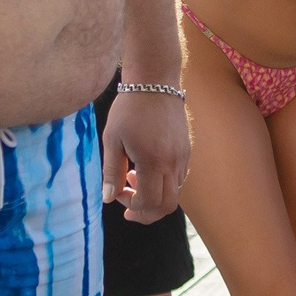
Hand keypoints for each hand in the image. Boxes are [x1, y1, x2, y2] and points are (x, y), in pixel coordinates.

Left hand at [105, 85, 187, 223]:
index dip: (132, 207)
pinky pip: (179, 179)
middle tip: (129, 209)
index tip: (117, 195)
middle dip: (147, 213)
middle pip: (167, 205)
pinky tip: (147, 170)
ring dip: (155, 197)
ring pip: (175, 193)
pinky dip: (163, 184)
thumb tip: (108, 198)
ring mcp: (183, 156)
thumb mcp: (112, 139)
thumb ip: (111, 171)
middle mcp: (173, 162)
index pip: (148, 202)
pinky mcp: (187, 150)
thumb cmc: (129, 108)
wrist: (156, 82)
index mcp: (153, 161)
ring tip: (133, 180)